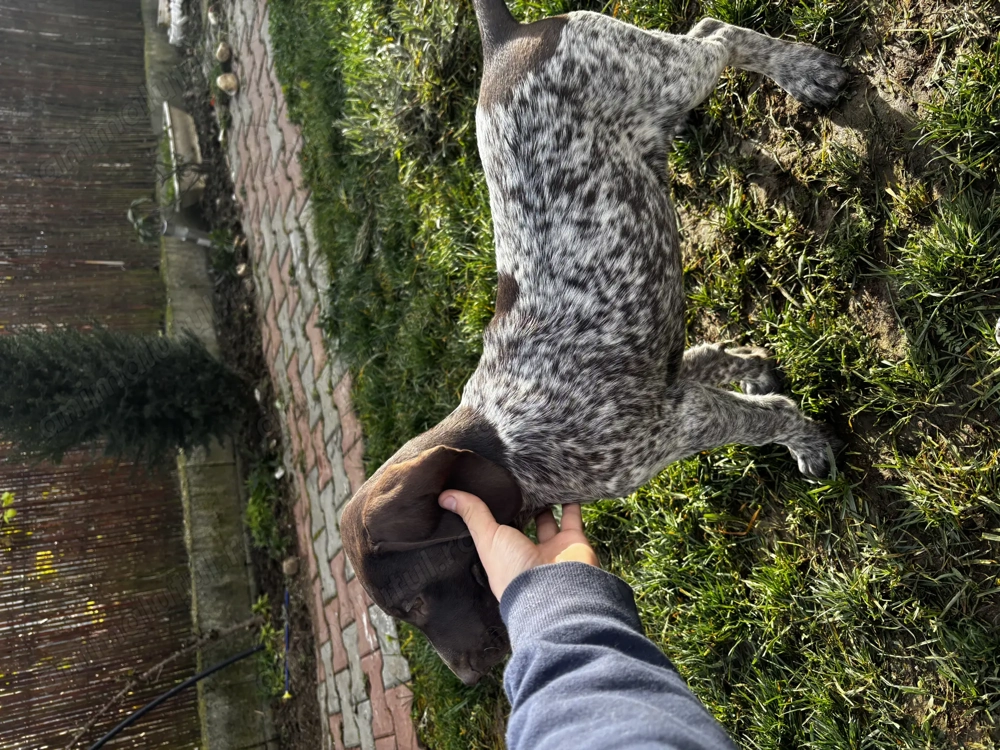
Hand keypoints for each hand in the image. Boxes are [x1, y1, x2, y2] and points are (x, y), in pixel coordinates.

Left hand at [438, 490, 598, 599]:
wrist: (557, 593)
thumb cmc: (515, 572)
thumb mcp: (488, 539)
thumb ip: (472, 515)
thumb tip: (444, 496)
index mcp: (503, 557)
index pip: (494, 533)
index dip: (489, 515)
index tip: (483, 492)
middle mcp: (527, 554)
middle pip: (521, 526)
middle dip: (517, 507)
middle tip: (511, 481)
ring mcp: (551, 549)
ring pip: (547, 520)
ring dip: (544, 502)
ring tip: (536, 479)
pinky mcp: (573, 542)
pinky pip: (573, 517)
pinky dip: (571, 502)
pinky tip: (564, 484)